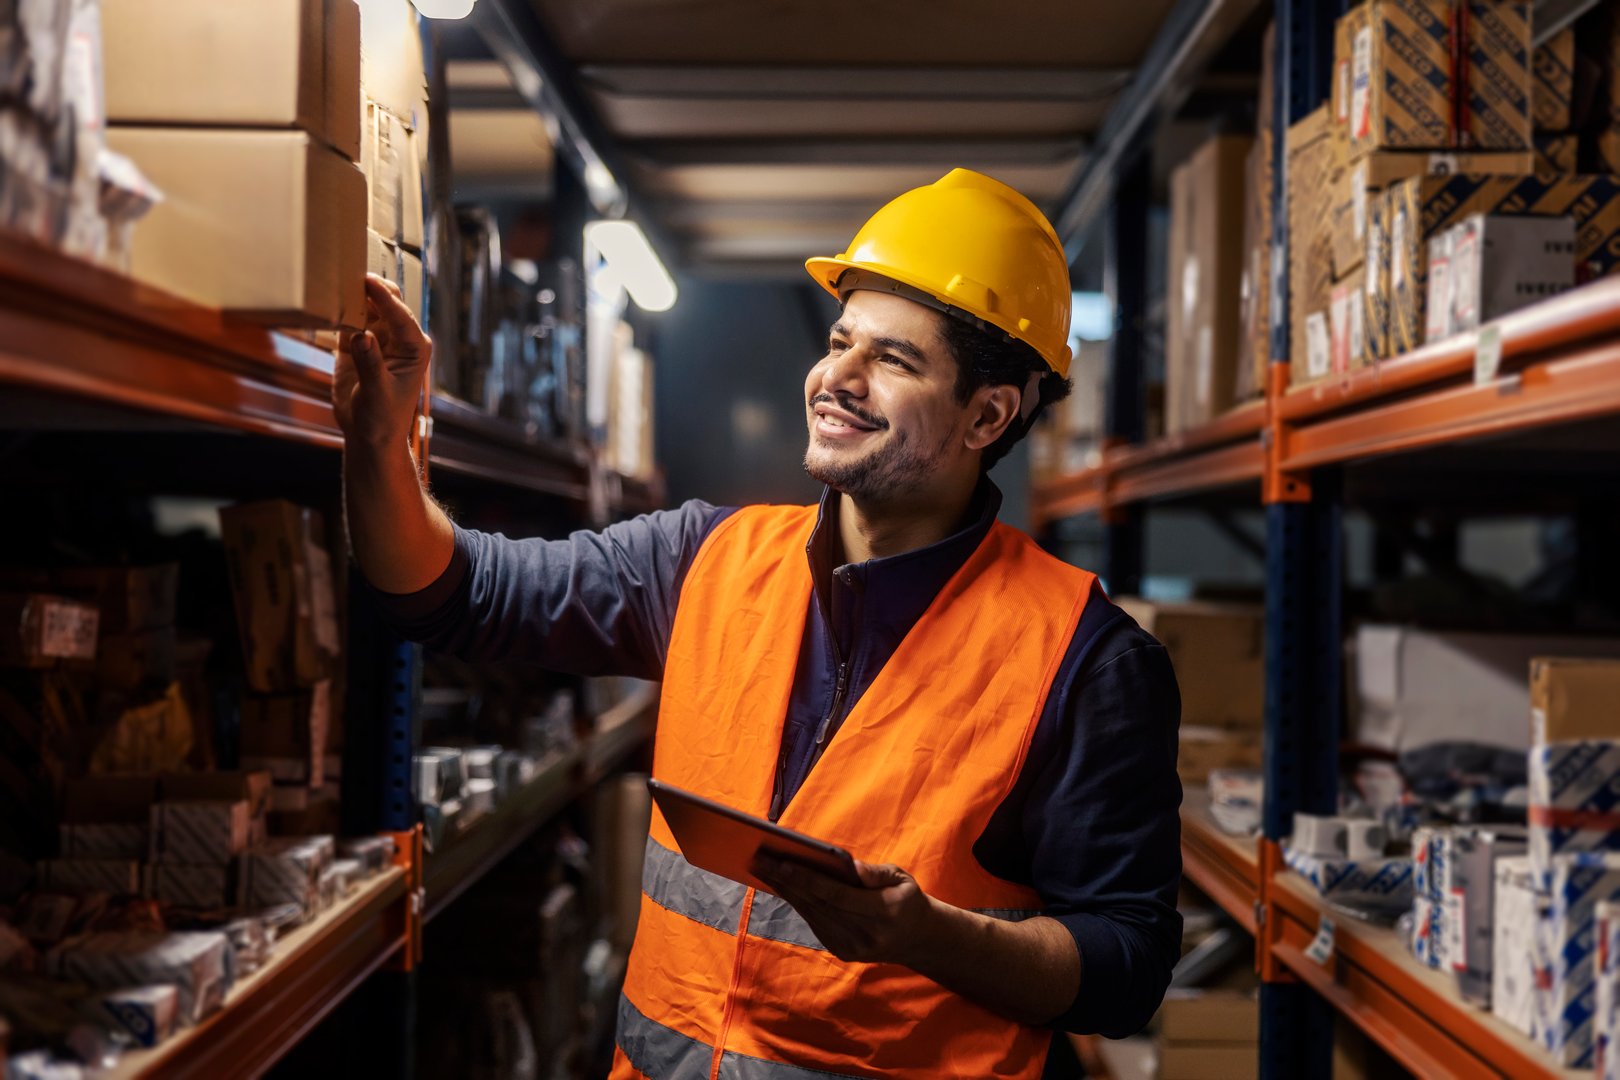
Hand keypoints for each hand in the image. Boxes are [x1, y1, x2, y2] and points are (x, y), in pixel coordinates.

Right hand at [333, 274, 431, 448]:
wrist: (369, 434)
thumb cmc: (383, 418)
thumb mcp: (378, 393)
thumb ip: (370, 363)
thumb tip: (362, 336)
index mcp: (414, 348)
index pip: (400, 316)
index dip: (383, 297)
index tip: (367, 280)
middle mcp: (399, 338)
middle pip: (387, 303)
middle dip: (371, 288)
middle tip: (348, 271)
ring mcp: (378, 339)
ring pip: (367, 307)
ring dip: (352, 296)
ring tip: (333, 279)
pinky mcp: (357, 345)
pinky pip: (348, 321)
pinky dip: (338, 311)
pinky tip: (324, 300)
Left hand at [753, 855, 936, 965]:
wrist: (918, 939)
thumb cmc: (907, 899)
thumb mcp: (902, 878)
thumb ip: (876, 872)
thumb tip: (849, 866)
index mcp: (884, 912)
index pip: (837, 895)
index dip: (808, 879)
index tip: (783, 862)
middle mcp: (865, 934)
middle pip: (818, 904)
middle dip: (787, 881)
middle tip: (760, 859)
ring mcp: (852, 947)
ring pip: (812, 914)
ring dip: (786, 891)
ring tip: (763, 869)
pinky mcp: (842, 952)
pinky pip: (815, 923)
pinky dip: (797, 903)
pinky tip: (782, 885)